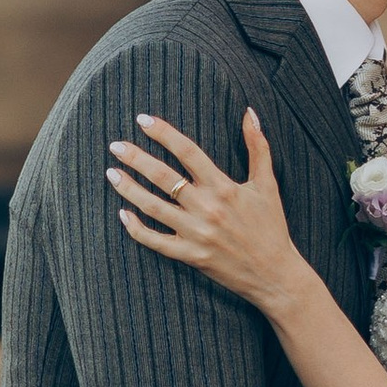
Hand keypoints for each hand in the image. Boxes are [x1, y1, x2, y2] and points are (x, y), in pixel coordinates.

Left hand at [108, 110, 311, 318]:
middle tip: (115, 145)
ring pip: (154, 207)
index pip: (188, 152)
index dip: (163, 133)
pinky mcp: (190, 256)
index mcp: (224, 187)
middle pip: (163, 176)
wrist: (275, 274)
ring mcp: (196, 233)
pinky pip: (155, 241)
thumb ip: (258, 146)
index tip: (143, 120)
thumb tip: (250, 112)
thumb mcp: (267, 184)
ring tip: (111, 173)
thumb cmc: (271, 226)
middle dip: (136, 158)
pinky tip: (123, 214)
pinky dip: (137, 228)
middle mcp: (207, 208)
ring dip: (129, 189)